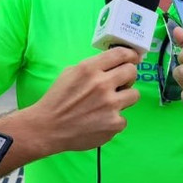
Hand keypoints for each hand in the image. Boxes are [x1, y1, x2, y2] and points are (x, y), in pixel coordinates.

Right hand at [18, 46, 141, 152]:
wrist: (48, 128)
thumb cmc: (57, 100)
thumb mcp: (70, 73)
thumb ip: (93, 67)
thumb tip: (113, 65)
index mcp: (89, 69)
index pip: (120, 54)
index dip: (131, 55)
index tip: (134, 58)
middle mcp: (102, 84)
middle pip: (132, 72)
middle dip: (128, 76)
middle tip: (121, 83)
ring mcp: (110, 105)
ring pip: (134, 94)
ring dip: (125, 98)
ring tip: (110, 104)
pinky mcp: (114, 124)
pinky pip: (124, 118)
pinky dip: (114, 120)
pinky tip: (101, 122)